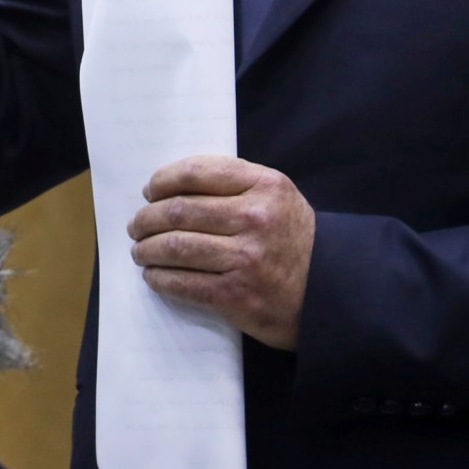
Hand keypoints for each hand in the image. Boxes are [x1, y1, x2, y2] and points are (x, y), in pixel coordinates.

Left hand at [127, 155, 315, 350]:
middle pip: (178, 211)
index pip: (195, 173)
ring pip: (175, 247)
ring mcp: (245, 259)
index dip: (161, 180)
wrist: (331, 293)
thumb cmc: (295, 240)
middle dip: (146, 218)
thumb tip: (173, 186)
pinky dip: (160, 278)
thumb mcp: (277, 196)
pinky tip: (154, 276)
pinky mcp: (237, 296)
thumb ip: (235, 184)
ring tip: (140, 251)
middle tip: (136, 225)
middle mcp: (255, 218)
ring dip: (147, 249)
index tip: (149, 191)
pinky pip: (183, 283)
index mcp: (264, 185)